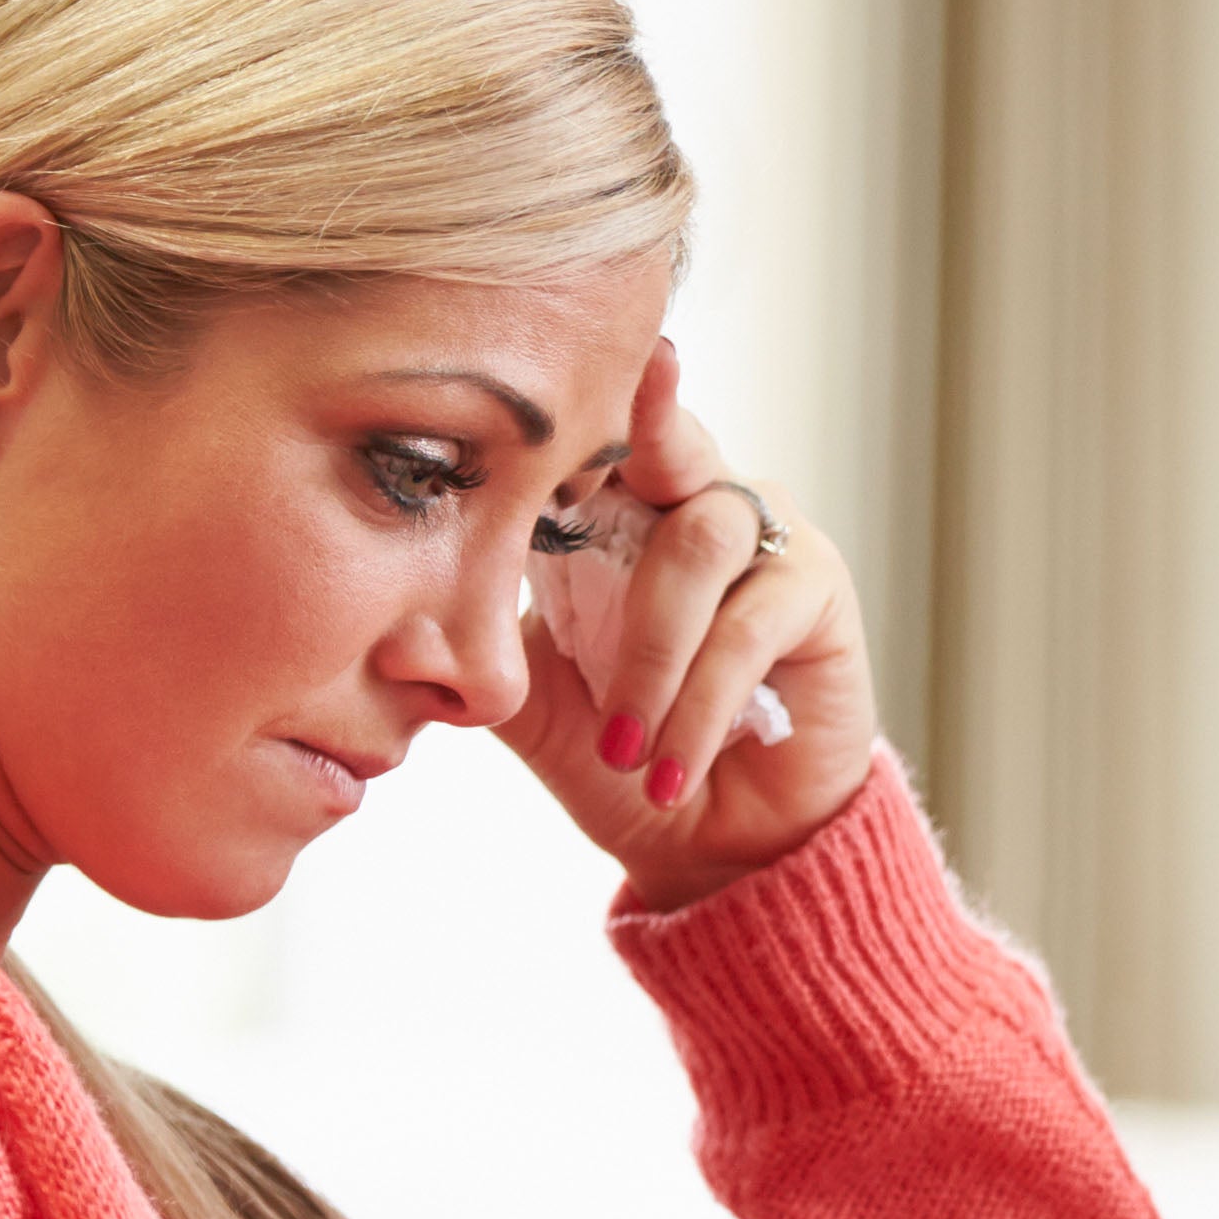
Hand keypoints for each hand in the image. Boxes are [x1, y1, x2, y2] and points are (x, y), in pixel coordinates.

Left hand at [498, 341, 878, 909]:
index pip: (586, 441)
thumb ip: (481, 642)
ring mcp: (766, 539)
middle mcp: (695, 502)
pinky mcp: (819, 593)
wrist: (713, 843)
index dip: (562, 417)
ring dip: (651, 653)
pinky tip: (668, 768)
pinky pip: (750, 627)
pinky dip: (699, 703)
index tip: (521, 398)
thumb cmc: (622, 757)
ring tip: (623, 749)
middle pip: (667, 434)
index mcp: (617, 511)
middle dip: (644, 412)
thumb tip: (400, 621)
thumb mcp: (530, 698)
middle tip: (636, 375)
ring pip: (700, 543)